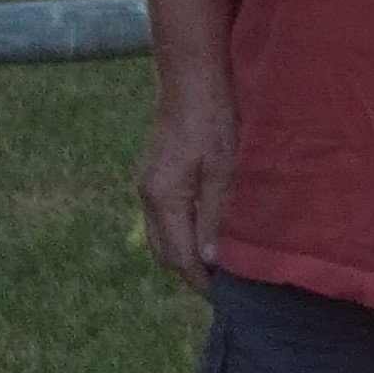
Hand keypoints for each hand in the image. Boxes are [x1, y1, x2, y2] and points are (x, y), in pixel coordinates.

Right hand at [138, 76, 236, 293]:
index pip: (179, 257)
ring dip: (185, 252)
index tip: (225, 296)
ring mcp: (148, 184)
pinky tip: (205, 228)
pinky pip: (164, 216)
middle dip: (191, 272)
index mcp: (163, 198)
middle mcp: (148, 196)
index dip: (201, 281)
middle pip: (165, 252)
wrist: (192, 76)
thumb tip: (210, 260)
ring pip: (162, 236)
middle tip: (224, 284)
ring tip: (218, 262)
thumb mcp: (222, 169)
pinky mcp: (155, 173)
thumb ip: (214, 216)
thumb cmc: (213, 117)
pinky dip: (181, 231)